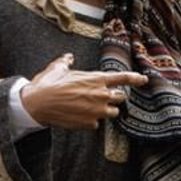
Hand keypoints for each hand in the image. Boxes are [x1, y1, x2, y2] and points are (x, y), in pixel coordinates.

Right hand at [19, 54, 146, 130]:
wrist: (36, 104)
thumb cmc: (47, 84)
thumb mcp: (57, 68)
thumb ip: (67, 62)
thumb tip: (69, 57)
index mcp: (96, 79)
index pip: (123, 78)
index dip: (136, 79)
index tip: (144, 80)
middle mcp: (101, 95)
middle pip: (121, 98)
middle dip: (114, 97)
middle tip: (102, 97)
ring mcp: (97, 111)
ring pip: (112, 113)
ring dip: (106, 110)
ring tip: (90, 108)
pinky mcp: (90, 124)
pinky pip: (97, 123)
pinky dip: (91, 121)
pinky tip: (78, 116)